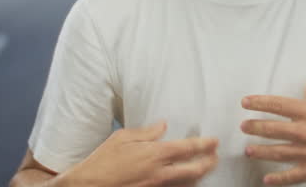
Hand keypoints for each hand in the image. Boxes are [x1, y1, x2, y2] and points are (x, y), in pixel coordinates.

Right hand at [68, 121, 218, 186]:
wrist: (90, 185)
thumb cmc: (104, 160)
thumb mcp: (123, 137)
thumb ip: (147, 131)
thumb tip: (163, 125)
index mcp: (155, 153)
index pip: (188, 148)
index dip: (205, 144)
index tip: (214, 141)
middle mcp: (159, 172)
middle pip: (194, 169)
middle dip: (209, 162)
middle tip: (216, 156)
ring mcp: (156, 186)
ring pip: (187, 182)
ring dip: (199, 174)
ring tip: (206, 167)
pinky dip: (184, 184)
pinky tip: (186, 180)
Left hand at [240, 74, 305, 184]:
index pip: (278, 105)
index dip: (259, 103)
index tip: (245, 102)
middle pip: (273, 129)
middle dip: (255, 127)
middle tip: (243, 126)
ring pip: (278, 152)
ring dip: (260, 151)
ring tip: (248, 150)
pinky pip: (292, 175)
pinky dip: (277, 179)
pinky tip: (266, 180)